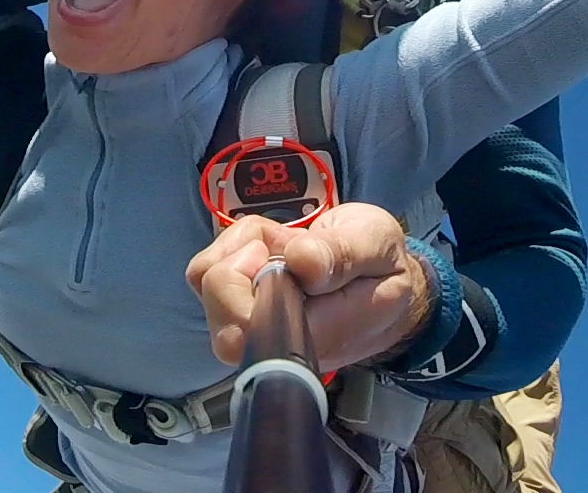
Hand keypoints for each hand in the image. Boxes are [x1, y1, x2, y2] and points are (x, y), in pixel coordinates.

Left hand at [186, 204, 432, 369]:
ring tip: (283, 245)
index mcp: (318, 338)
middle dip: (240, 265)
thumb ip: (344, 254)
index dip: (255, 285)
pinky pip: (204, 272)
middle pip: (221, 319)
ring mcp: (252, 325)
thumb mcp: (378, 245)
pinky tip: (266, 245)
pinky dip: (230, 245)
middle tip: (285, 249)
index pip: (254, 332)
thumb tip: (300, 261)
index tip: (287, 255)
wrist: (383, 279)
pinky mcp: (236, 303)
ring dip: (239, 248)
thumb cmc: (382, 265)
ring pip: (205, 286)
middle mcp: (278, 344)